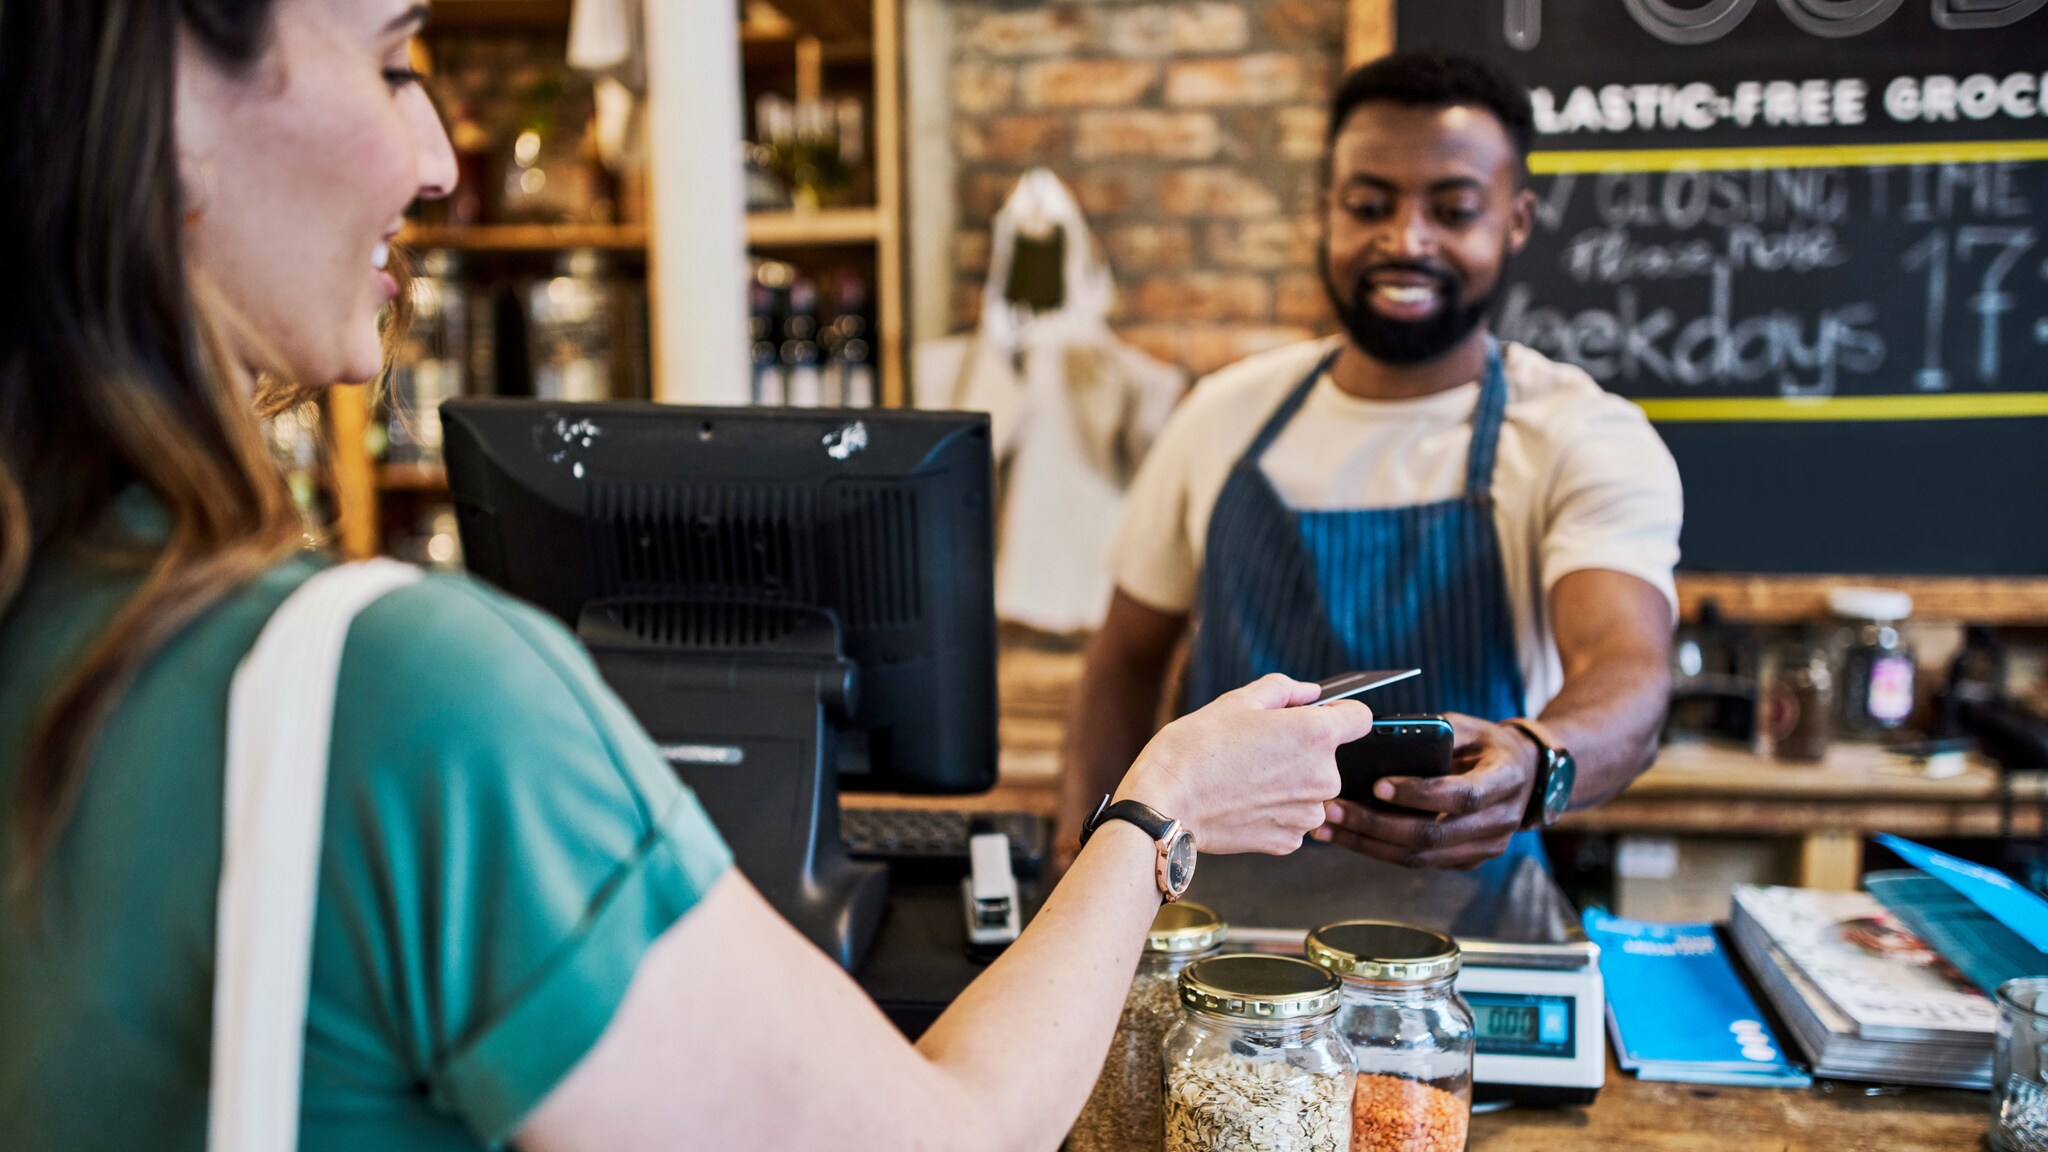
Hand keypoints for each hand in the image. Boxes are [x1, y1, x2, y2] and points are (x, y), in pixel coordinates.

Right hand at [1110, 674, 1371, 855]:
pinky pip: (1293, 817)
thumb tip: (1310, 693)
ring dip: (1289, 783)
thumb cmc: (1195, 749)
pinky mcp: (1289, 841)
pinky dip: (1275, 810)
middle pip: (1329, 756)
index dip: (1338, 713)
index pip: (1360, 717)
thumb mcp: (1237, 701)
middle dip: (1301, 750)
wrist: (1165, 804)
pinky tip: (1243, 801)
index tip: (1316, 716)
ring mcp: (1308, 814)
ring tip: (1245, 777)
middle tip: (1256, 748)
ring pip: (1311, 790)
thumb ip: (1284, 690)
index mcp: (1316, 735)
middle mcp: (1323, 777)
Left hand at [1310, 713, 1538, 869]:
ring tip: (1327, 828)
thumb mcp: (1469, 727)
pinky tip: (1347, 837)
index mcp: (1506, 781)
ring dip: (1368, 845)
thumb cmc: (1487, 745)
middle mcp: (1499, 822)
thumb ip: (1434, 733)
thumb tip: (1378, 736)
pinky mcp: (1465, 861)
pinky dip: (1379, 851)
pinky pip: (1418, 862)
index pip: (1462, 796)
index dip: (1419, 794)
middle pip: (1432, 835)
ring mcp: (1484, 848)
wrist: (1525, 777)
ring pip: (1420, 857)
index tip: (1377, 784)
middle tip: (1333, 809)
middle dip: (1376, 825)